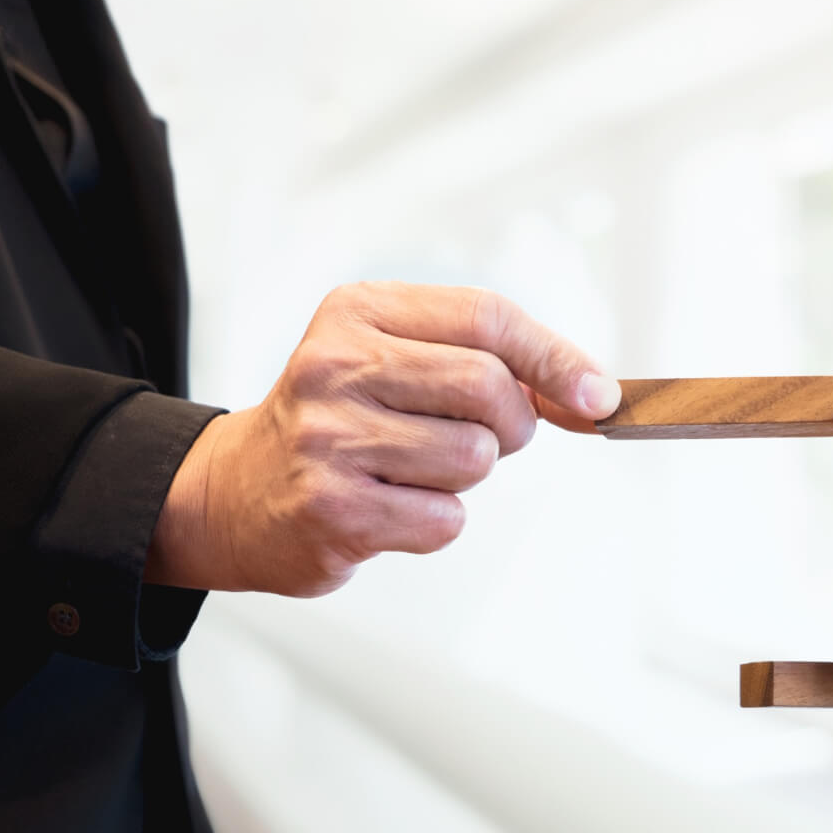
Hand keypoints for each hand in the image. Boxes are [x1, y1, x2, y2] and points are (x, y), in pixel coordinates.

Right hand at [143, 282, 620, 595]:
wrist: (234, 492)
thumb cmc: (342, 419)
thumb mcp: (398, 359)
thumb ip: (493, 361)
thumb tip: (593, 393)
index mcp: (358, 312)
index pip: (486, 318)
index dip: (555, 359)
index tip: (598, 395)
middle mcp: (334, 366)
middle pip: (489, 386)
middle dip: (511, 423)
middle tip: (481, 436)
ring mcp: (329, 439)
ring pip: (473, 457)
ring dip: (465, 475)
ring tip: (411, 468)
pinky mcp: (333, 511)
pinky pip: (445, 520)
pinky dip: (435, 521)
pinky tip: (388, 506)